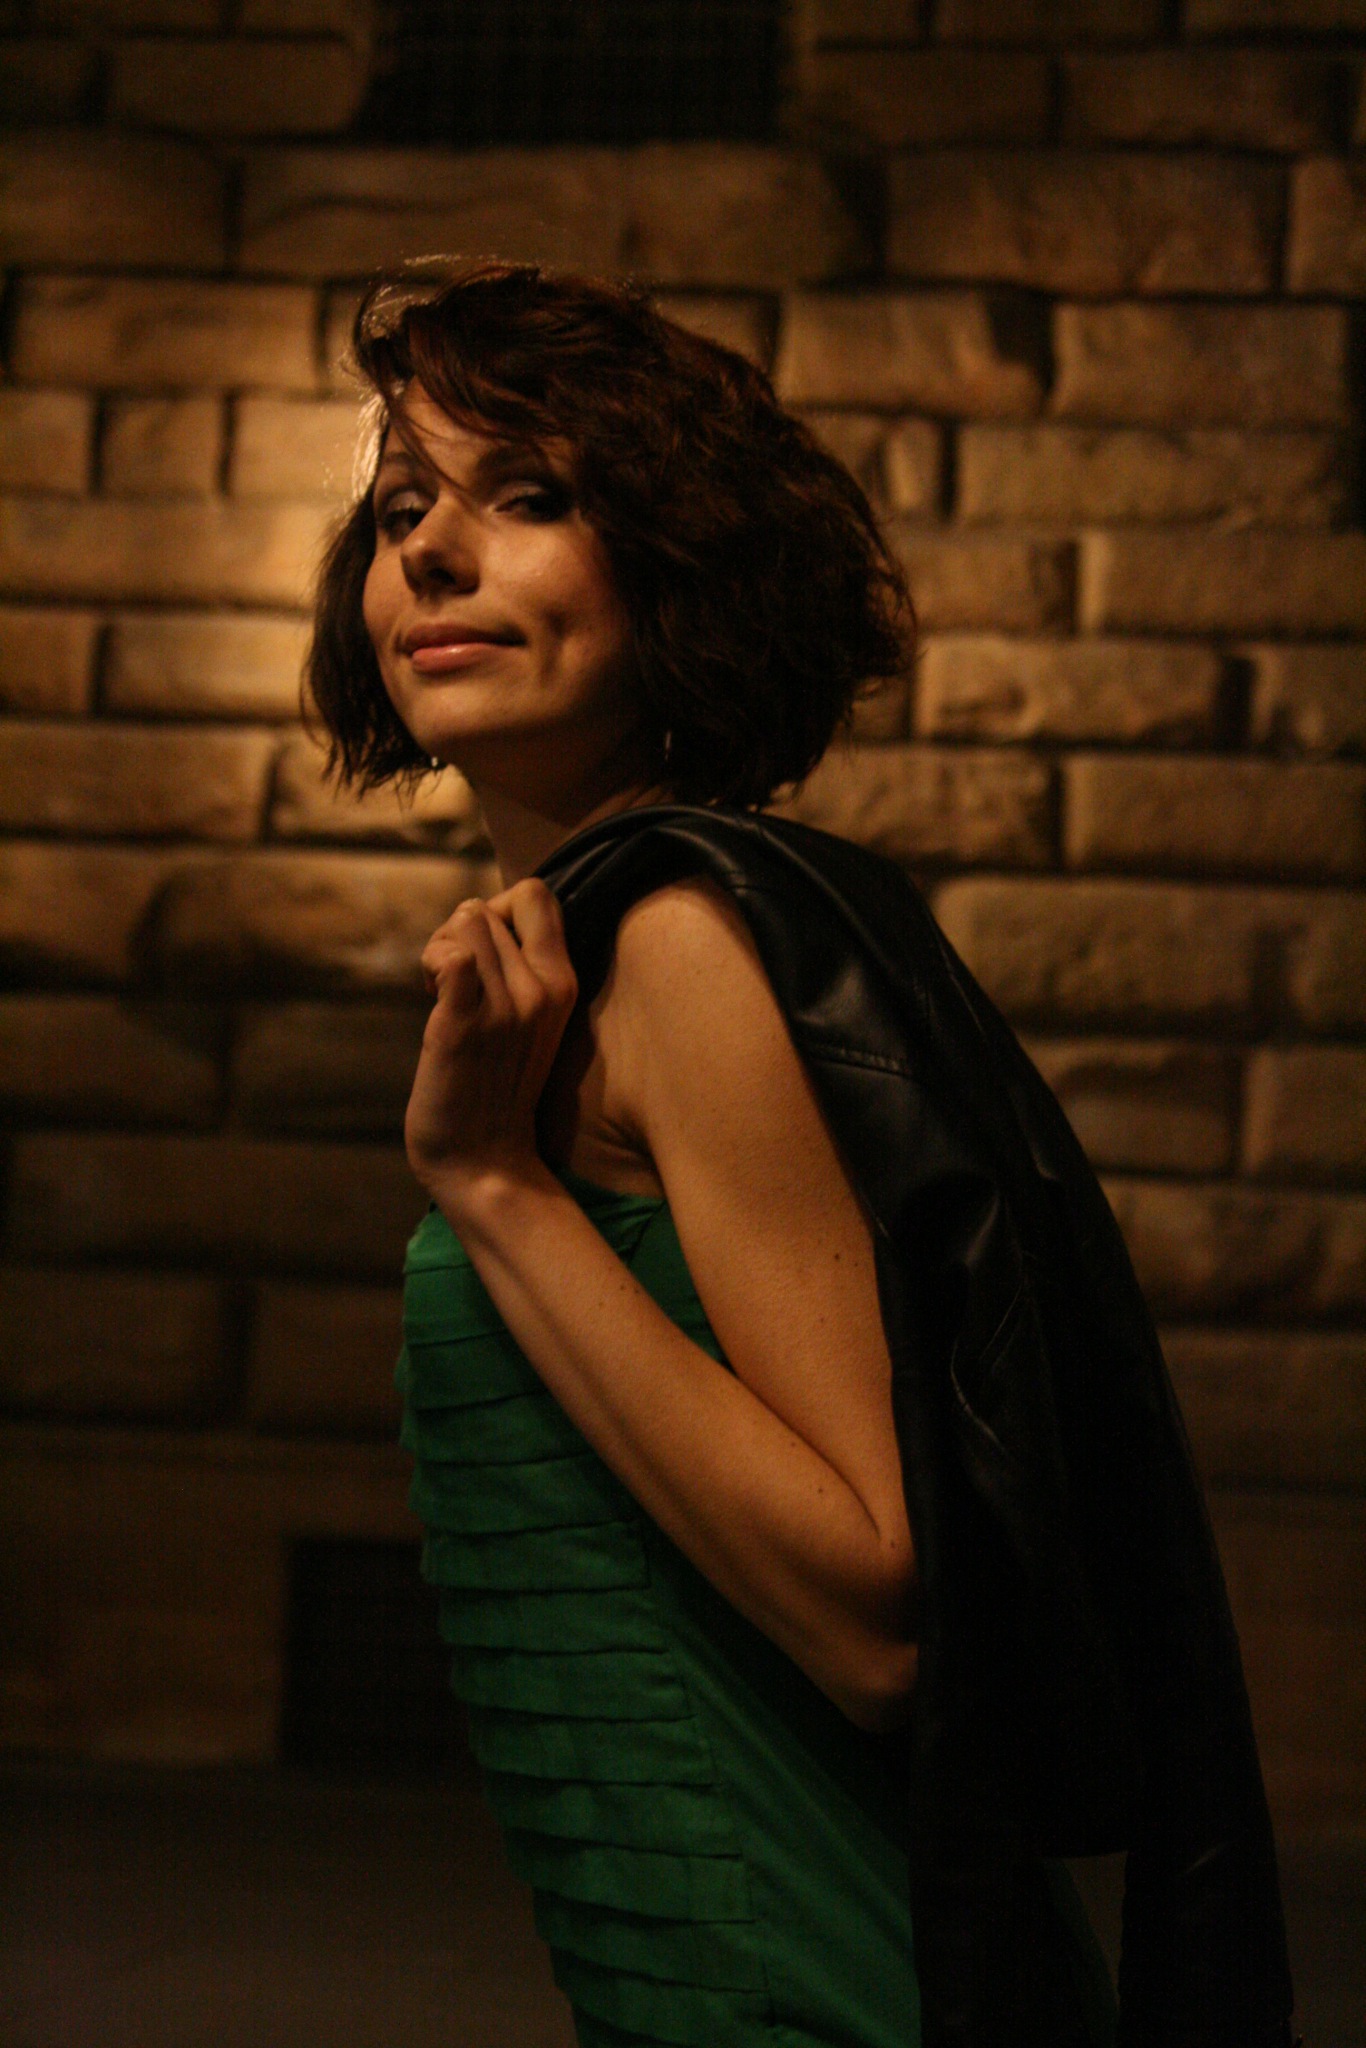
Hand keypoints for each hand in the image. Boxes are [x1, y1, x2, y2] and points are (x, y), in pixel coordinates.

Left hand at [404, 878, 578, 1197]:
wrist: (483, 1160)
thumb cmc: (495, 1087)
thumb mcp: (530, 1020)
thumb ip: (520, 969)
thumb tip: (484, 917)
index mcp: (563, 984)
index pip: (537, 894)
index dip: (497, 909)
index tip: (484, 956)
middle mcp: (541, 990)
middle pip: (485, 906)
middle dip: (457, 934)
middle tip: (452, 984)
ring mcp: (505, 1008)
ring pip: (464, 921)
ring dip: (439, 948)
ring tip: (441, 993)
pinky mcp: (464, 1026)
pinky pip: (451, 958)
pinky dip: (433, 964)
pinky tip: (430, 997)